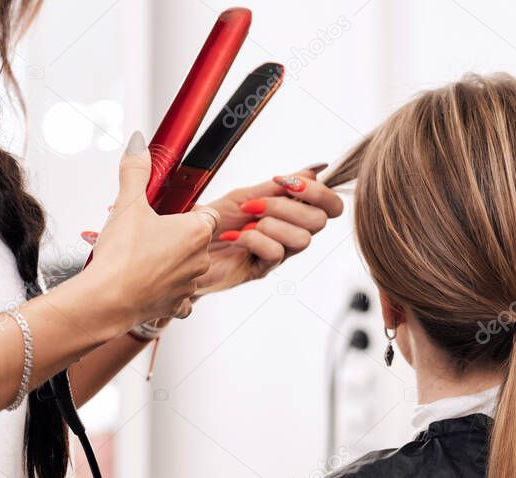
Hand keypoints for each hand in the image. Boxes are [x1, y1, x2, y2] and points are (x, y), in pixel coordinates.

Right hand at [87, 131, 217, 324]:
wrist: (108, 300)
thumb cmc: (121, 255)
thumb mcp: (127, 204)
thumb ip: (136, 171)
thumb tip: (139, 144)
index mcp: (197, 232)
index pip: (206, 215)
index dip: (187, 213)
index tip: (168, 214)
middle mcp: (201, 258)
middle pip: (195, 240)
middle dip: (174, 237)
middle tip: (145, 235)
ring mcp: (191, 284)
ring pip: (186, 267)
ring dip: (169, 262)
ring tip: (139, 259)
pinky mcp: (178, 304)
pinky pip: (178, 295)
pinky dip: (165, 290)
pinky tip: (147, 283)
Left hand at [196, 165, 343, 294]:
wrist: (186, 244)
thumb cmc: (214, 222)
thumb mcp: (245, 195)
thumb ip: (278, 187)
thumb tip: (312, 170)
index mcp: (291, 213)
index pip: (330, 206)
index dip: (318, 192)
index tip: (286, 183)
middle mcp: (291, 234)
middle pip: (319, 220)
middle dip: (285, 206)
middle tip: (254, 205)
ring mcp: (280, 253)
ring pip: (302, 239)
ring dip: (269, 224)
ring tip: (245, 224)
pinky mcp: (263, 269)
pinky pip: (275, 253)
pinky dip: (252, 239)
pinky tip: (235, 238)